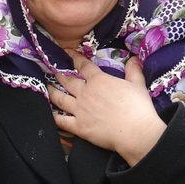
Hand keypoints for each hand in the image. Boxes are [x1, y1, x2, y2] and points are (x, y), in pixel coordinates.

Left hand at [49, 52, 165, 166]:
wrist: (135, 132)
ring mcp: (79, 110)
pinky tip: (50, 113)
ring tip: (47, 87)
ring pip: (60, 98)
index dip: (74, 57)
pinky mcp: (79, 127)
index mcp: (98, 80)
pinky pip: (61, 121)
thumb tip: (133, 59)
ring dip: (52, 92)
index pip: (83, 65)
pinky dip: (54, 116)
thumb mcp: (138, 84)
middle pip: (67, 80)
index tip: (67, 52)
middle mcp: (85, 93)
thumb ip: (134, 70)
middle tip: (51, 70)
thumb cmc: (138, 107)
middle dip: (59, 74)